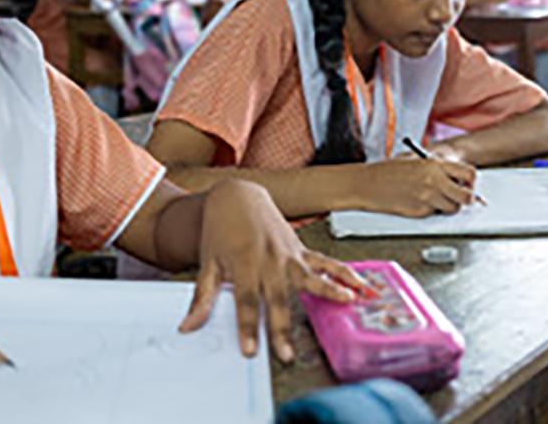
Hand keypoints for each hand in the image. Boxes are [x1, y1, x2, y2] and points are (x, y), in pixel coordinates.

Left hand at [178, 180, 363, 362]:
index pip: (246, 301)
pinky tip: (360, 286)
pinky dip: (344, 273)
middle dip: (282, 326)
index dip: (248, 326)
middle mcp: (269, 259)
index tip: (250, 350)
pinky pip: (325, 262)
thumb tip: (187, 328)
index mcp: (244, 263)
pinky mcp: (301, 250)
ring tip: (346, 301)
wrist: (237, 196)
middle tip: (287, 353)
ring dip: (330, 289)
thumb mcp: (207, 262)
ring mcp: (289, 254)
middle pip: (278, 297)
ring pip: (310, 277)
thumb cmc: (220, 229)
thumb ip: (202, 298)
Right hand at [358, 158, 477, 216]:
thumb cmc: (390, 170)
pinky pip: (435, 213)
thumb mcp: (417, 160)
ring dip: (448, 205)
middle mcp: (435, 182)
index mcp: (435, 165)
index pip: (470, 174)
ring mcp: (428, 199)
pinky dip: (432, 210)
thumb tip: (459, 178)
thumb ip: (438, 167)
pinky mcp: (420, 212)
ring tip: (435, 197)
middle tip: (459, 196)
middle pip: (466, 197)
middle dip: (466, 198)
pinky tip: (419, 200)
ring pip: (453, 209)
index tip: (467, 183)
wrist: (368, 184)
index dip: (471, 181)